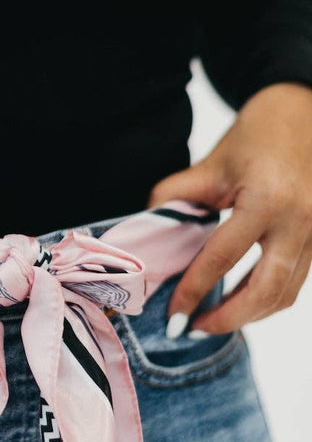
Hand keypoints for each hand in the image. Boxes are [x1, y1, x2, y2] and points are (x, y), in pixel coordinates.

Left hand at [146, 81, 311, 337]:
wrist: (305, 112)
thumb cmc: (256, 136)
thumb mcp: (210, 164)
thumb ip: (174, 198)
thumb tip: (146, 235)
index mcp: (267, 201)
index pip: (221, 260)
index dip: (192, 292)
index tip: (172, 317)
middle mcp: (300, 221)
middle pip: (265, 291)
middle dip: (227, 319)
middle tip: (193, 328)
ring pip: (286, 293)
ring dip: (248, 315)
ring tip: (212, 321)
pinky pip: (297, 282)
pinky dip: (267, 298)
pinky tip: (240, 302)